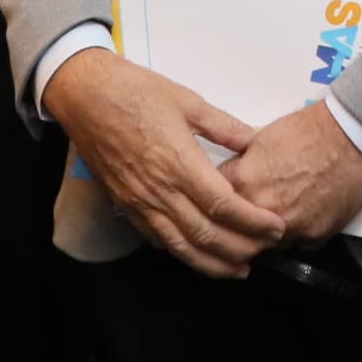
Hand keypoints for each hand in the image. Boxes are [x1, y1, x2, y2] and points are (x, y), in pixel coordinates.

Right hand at [43, 48, 284, 276]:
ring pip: (179, 246)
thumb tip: (253, 142)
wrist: (85, 95)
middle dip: (240, 249)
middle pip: (205, 234)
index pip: (224, 206)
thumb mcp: (188, 100)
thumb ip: (224, 126)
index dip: (253, 222)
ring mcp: (139, 202)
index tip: (276, 227)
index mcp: (180, 163)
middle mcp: (159, 190)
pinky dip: (180, 252)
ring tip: (237, 270)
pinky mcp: (124, 205)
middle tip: (266, 251)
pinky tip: (197, 254)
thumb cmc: (136, 92)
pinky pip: (155, 238)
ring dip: (211, 263)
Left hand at [228, 105, 361, 247]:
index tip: (218, 203)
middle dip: (234, 229)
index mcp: (242, 182)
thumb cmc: (311, 129)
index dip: (214, 204)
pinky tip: (300, 217)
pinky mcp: (313, 237)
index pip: (210, 206)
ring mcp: (288, 228)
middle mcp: (261, 211)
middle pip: (232, 236)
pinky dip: (292, 237)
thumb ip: (240, 164)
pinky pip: (294, 247)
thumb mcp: (263, 137)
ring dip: (263, 237)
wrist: (353, 135)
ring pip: (263, 247)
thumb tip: (230, 175)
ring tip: (272, 219)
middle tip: (242, 219)